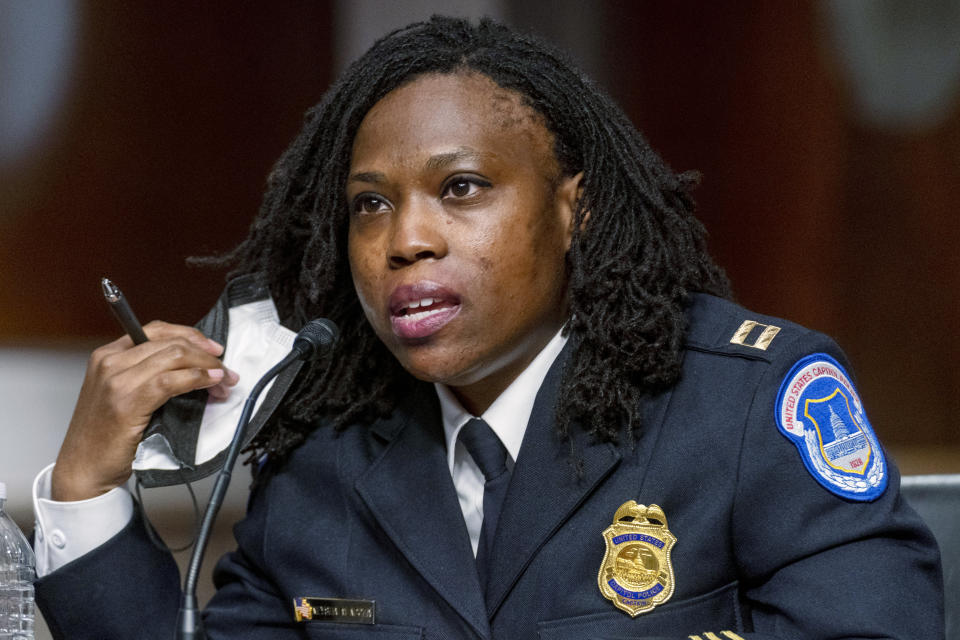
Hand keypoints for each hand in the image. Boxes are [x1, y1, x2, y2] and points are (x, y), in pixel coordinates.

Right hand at [51, 320, 238, 501]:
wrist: (83, 468)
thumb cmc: (106, 435)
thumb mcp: (122, 393)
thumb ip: (147, 373)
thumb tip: (193, 364)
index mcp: (107, 355)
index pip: (156, 330)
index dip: (191, 336)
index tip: (214, 349)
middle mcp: (110, 362)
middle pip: (171, 343)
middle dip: (206, 355)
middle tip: (226, 371)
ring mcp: (117, 380)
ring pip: (175, 357)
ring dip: (208, 368)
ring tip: (224, 383)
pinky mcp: (127, 401)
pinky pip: (171, 381)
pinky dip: (197, 379)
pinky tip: (211, 385)